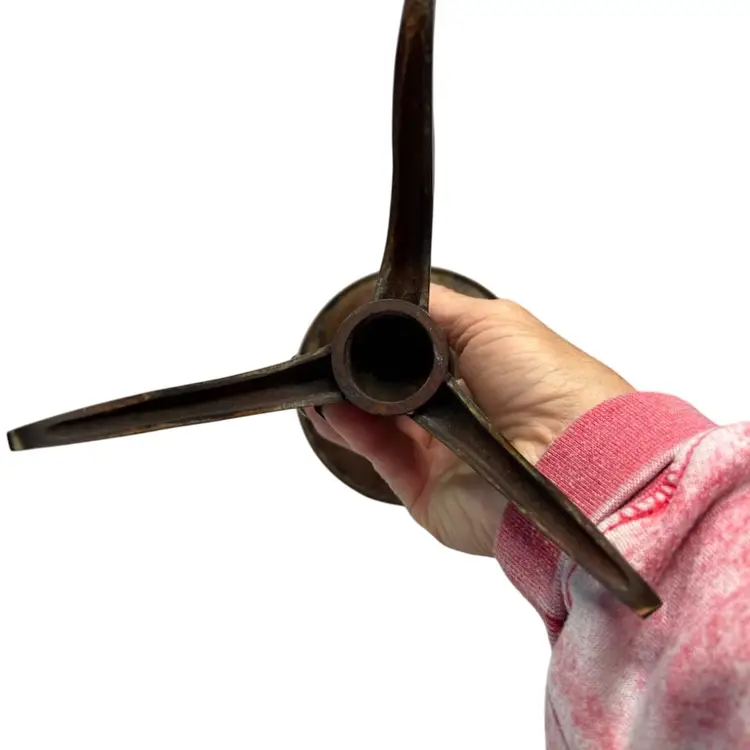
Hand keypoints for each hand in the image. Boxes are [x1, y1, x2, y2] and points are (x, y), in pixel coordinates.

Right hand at [305, 285, 633, 556]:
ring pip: (381, 428)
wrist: (569, 456)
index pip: (420, 359)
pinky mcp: (428, 492)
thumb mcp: (491, 321)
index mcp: (482, 376)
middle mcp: (462, 417)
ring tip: (324, 385)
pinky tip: (334, 411)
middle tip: (334, 360)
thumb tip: (396, 302)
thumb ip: (435, 310)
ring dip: (349, 404)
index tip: (356, 334)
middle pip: (395, 394)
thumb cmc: (548, 383)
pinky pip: (381, 458)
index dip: (387, 346)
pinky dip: (353, 433)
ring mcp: (444, 457)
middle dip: (361, 376)